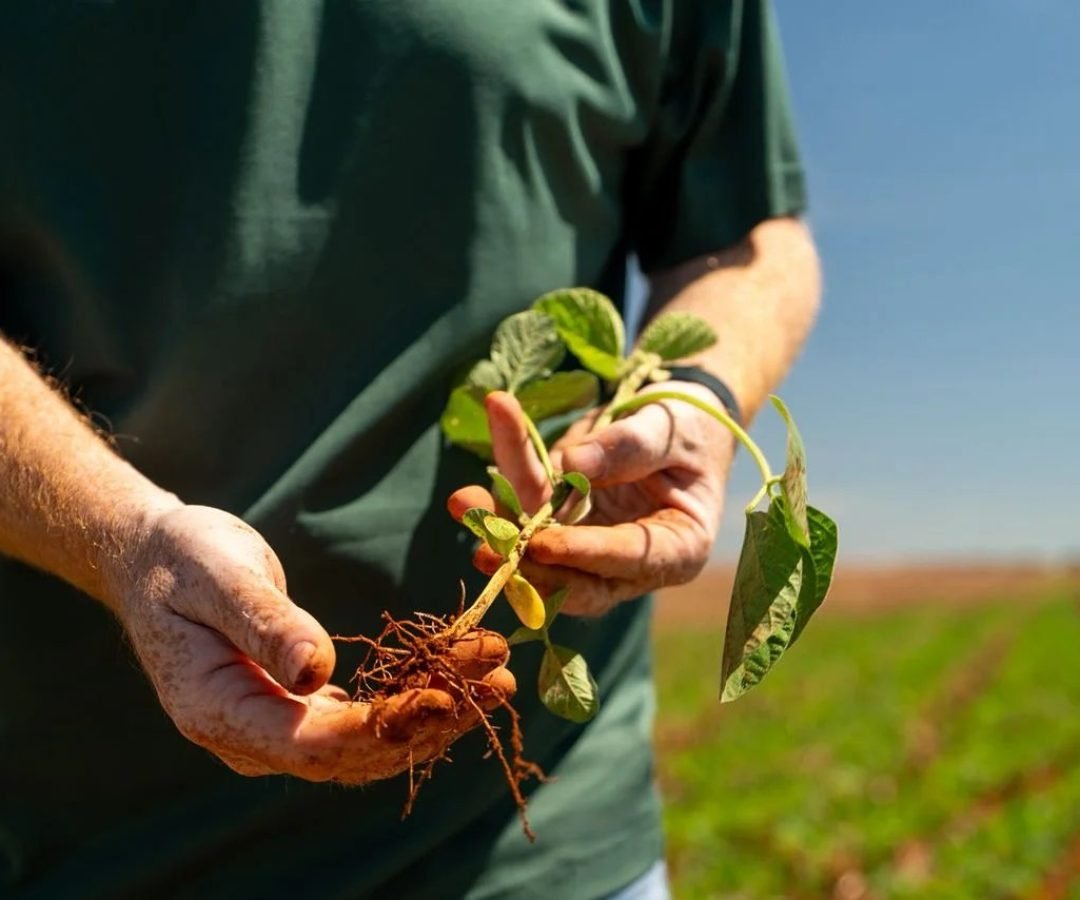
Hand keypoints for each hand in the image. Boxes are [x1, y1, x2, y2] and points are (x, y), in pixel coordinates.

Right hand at [112, 505, 513, 782]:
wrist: (160, 559)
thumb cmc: (182, 560)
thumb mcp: (217, 577)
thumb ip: (264, 624)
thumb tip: (316, 672)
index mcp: (216, 710)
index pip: (309, 742)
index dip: (380, 727)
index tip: (443, 699)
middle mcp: (248, 737)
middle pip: (352, 753)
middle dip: (431, 721)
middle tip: (498, 684)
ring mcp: (275, 728)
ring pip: (367, 743)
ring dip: (437, 714)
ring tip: (498, 678)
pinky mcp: (298, 708)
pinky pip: (363, 718)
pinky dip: (414, 699)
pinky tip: (460, 678)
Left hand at [451, 387, 734, 615]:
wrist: (677, 420)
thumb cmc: (690, 426)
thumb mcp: (671, 429)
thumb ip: (629, 446)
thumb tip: (571, 464)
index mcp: (679, 548)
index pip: (629, 558)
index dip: (583, 553)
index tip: (542, 544)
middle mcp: (632, 562)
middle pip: (575, 572)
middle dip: (526, 561)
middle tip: (485, 546)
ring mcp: (592, 548)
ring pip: (540, 549)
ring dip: (498, 530)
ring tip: (463, 502)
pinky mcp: (563, 526)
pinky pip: (526, 515)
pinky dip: (497, 501)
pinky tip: (467, 494)